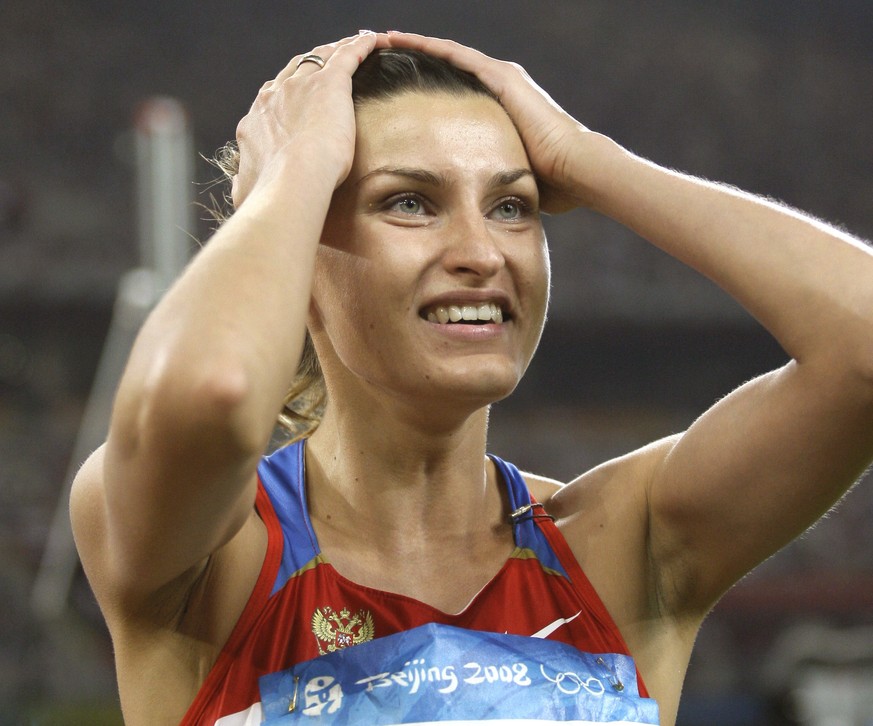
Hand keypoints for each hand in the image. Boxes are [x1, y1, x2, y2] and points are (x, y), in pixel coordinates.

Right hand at [232, 32, 377, 206]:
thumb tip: (238, 191)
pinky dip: (359, 46)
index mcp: (256, 122)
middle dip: (307, 65)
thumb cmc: (270, 195)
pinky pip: (347, 56)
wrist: (290, 183)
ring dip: (333, 50)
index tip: (293, 97)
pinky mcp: (330, 84)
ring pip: (319, 58)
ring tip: (347, 48)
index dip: (283, 95)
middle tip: (323, 64)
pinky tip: (371, 40)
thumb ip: (245, 186)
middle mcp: (274, 98)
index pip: (271, 99)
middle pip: (293, 71)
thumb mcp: (247, 191)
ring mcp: (300, 87)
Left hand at [379, 31, 588, 212]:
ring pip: (449, 54)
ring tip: (385, 38)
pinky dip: (428, 46)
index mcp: (503, 109)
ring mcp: (502, 77)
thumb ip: (491, 180)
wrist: (576, 170)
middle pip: (450, 68)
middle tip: (384, 52)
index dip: (429, 88)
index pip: (457, 93)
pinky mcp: (501, 76)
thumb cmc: (552, 184)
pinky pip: (456, 55)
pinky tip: (401, 40)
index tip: (401, 89)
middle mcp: (502, 87)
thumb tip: (474, 205)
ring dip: (416, 46)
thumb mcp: (511, 177)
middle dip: (418, 59)